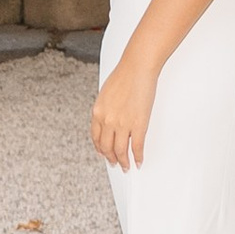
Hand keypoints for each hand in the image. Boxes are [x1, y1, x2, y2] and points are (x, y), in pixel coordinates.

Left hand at [90, 50, 157, 169]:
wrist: (137, 67)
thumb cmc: (124, 75)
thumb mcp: (105, 94)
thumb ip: (105, 109)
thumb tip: (109, 119)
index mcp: (97, 112)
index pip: (96, 137)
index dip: (100, 149)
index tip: (104, 153)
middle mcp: (107, 120)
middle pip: (107, 147)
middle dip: (111, 158)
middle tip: (115, 164)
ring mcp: (122, 124)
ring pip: (120, 151)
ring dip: (123, 162)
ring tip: (127, 166)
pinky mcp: (138, 124)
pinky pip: (137, 147)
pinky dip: (138, 157)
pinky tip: (139, 160)